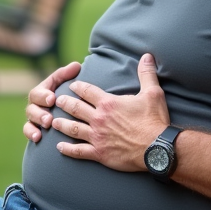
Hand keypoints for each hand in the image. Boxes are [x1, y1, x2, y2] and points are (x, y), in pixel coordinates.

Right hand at [23, 62, 81, 142]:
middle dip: (39, 112)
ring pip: (30, 119)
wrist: (68, 113)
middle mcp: (35, 104)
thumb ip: (67, 75)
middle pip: (31, 107)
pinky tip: (38, 138)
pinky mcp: (34, 129)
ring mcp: (34, 117)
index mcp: (41, 92)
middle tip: (48, 118)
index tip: (52, 99)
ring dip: (37, 122)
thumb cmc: (66, 95)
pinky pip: (28, 131)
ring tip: (47, 125)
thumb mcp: (65, 84)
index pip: (38, 92)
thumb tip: (76, 66)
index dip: (43, 95)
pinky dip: (31, 133)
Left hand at [51, 53, 169, 171]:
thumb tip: (147, 56)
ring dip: (61, 124)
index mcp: (108, 103)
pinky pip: (78, 151)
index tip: (72, 85)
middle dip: (64, 103)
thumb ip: (146, 73)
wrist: (157, 149)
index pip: (87, 91)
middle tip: (57, 100)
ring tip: (53, 121)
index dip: (78, 87)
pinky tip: (59, 147)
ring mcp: (97, 136)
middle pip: (75, 108)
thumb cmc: (155, 121)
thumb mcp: (153, 93)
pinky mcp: (99, 153)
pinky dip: (67, 149)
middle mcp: (99, 118)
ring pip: (73, 128)